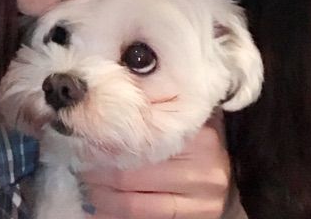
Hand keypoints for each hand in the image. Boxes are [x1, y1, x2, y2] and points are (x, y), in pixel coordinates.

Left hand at [80, 116, 229, 218]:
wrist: (231, 177)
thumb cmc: (200, 140)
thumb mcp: (185, 119)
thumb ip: (158, 109)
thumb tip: (108, 103)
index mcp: (197, 133)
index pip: (140, 138)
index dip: (106, 140)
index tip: (84, 137)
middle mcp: (202, 166)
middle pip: (132, 170)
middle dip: (97, 169)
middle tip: (79, 161)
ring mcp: (201, 198)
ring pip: (133, 201)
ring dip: (100, 193)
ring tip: (86, 182)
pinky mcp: (196, 218)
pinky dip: (114, 213)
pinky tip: (99, 205)